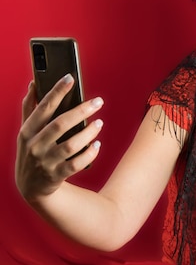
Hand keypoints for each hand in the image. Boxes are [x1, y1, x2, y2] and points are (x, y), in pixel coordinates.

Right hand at [15, 74, 103, 201]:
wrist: (30, 187)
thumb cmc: (32, 151)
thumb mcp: (26, 131)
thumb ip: (29, 108)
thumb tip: (33, 83)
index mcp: (27, 131)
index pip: (43, 107)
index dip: (56, 91)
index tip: (70, 77)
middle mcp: (34, 146)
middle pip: (60, 124)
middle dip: (81, 111)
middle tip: (98, 102)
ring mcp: (44, 162)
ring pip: (71, 145)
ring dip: (88, 133)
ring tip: (99, 123)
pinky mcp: (56, 176)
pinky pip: (76, 164)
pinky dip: (88, 154)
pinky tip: (97, 145)